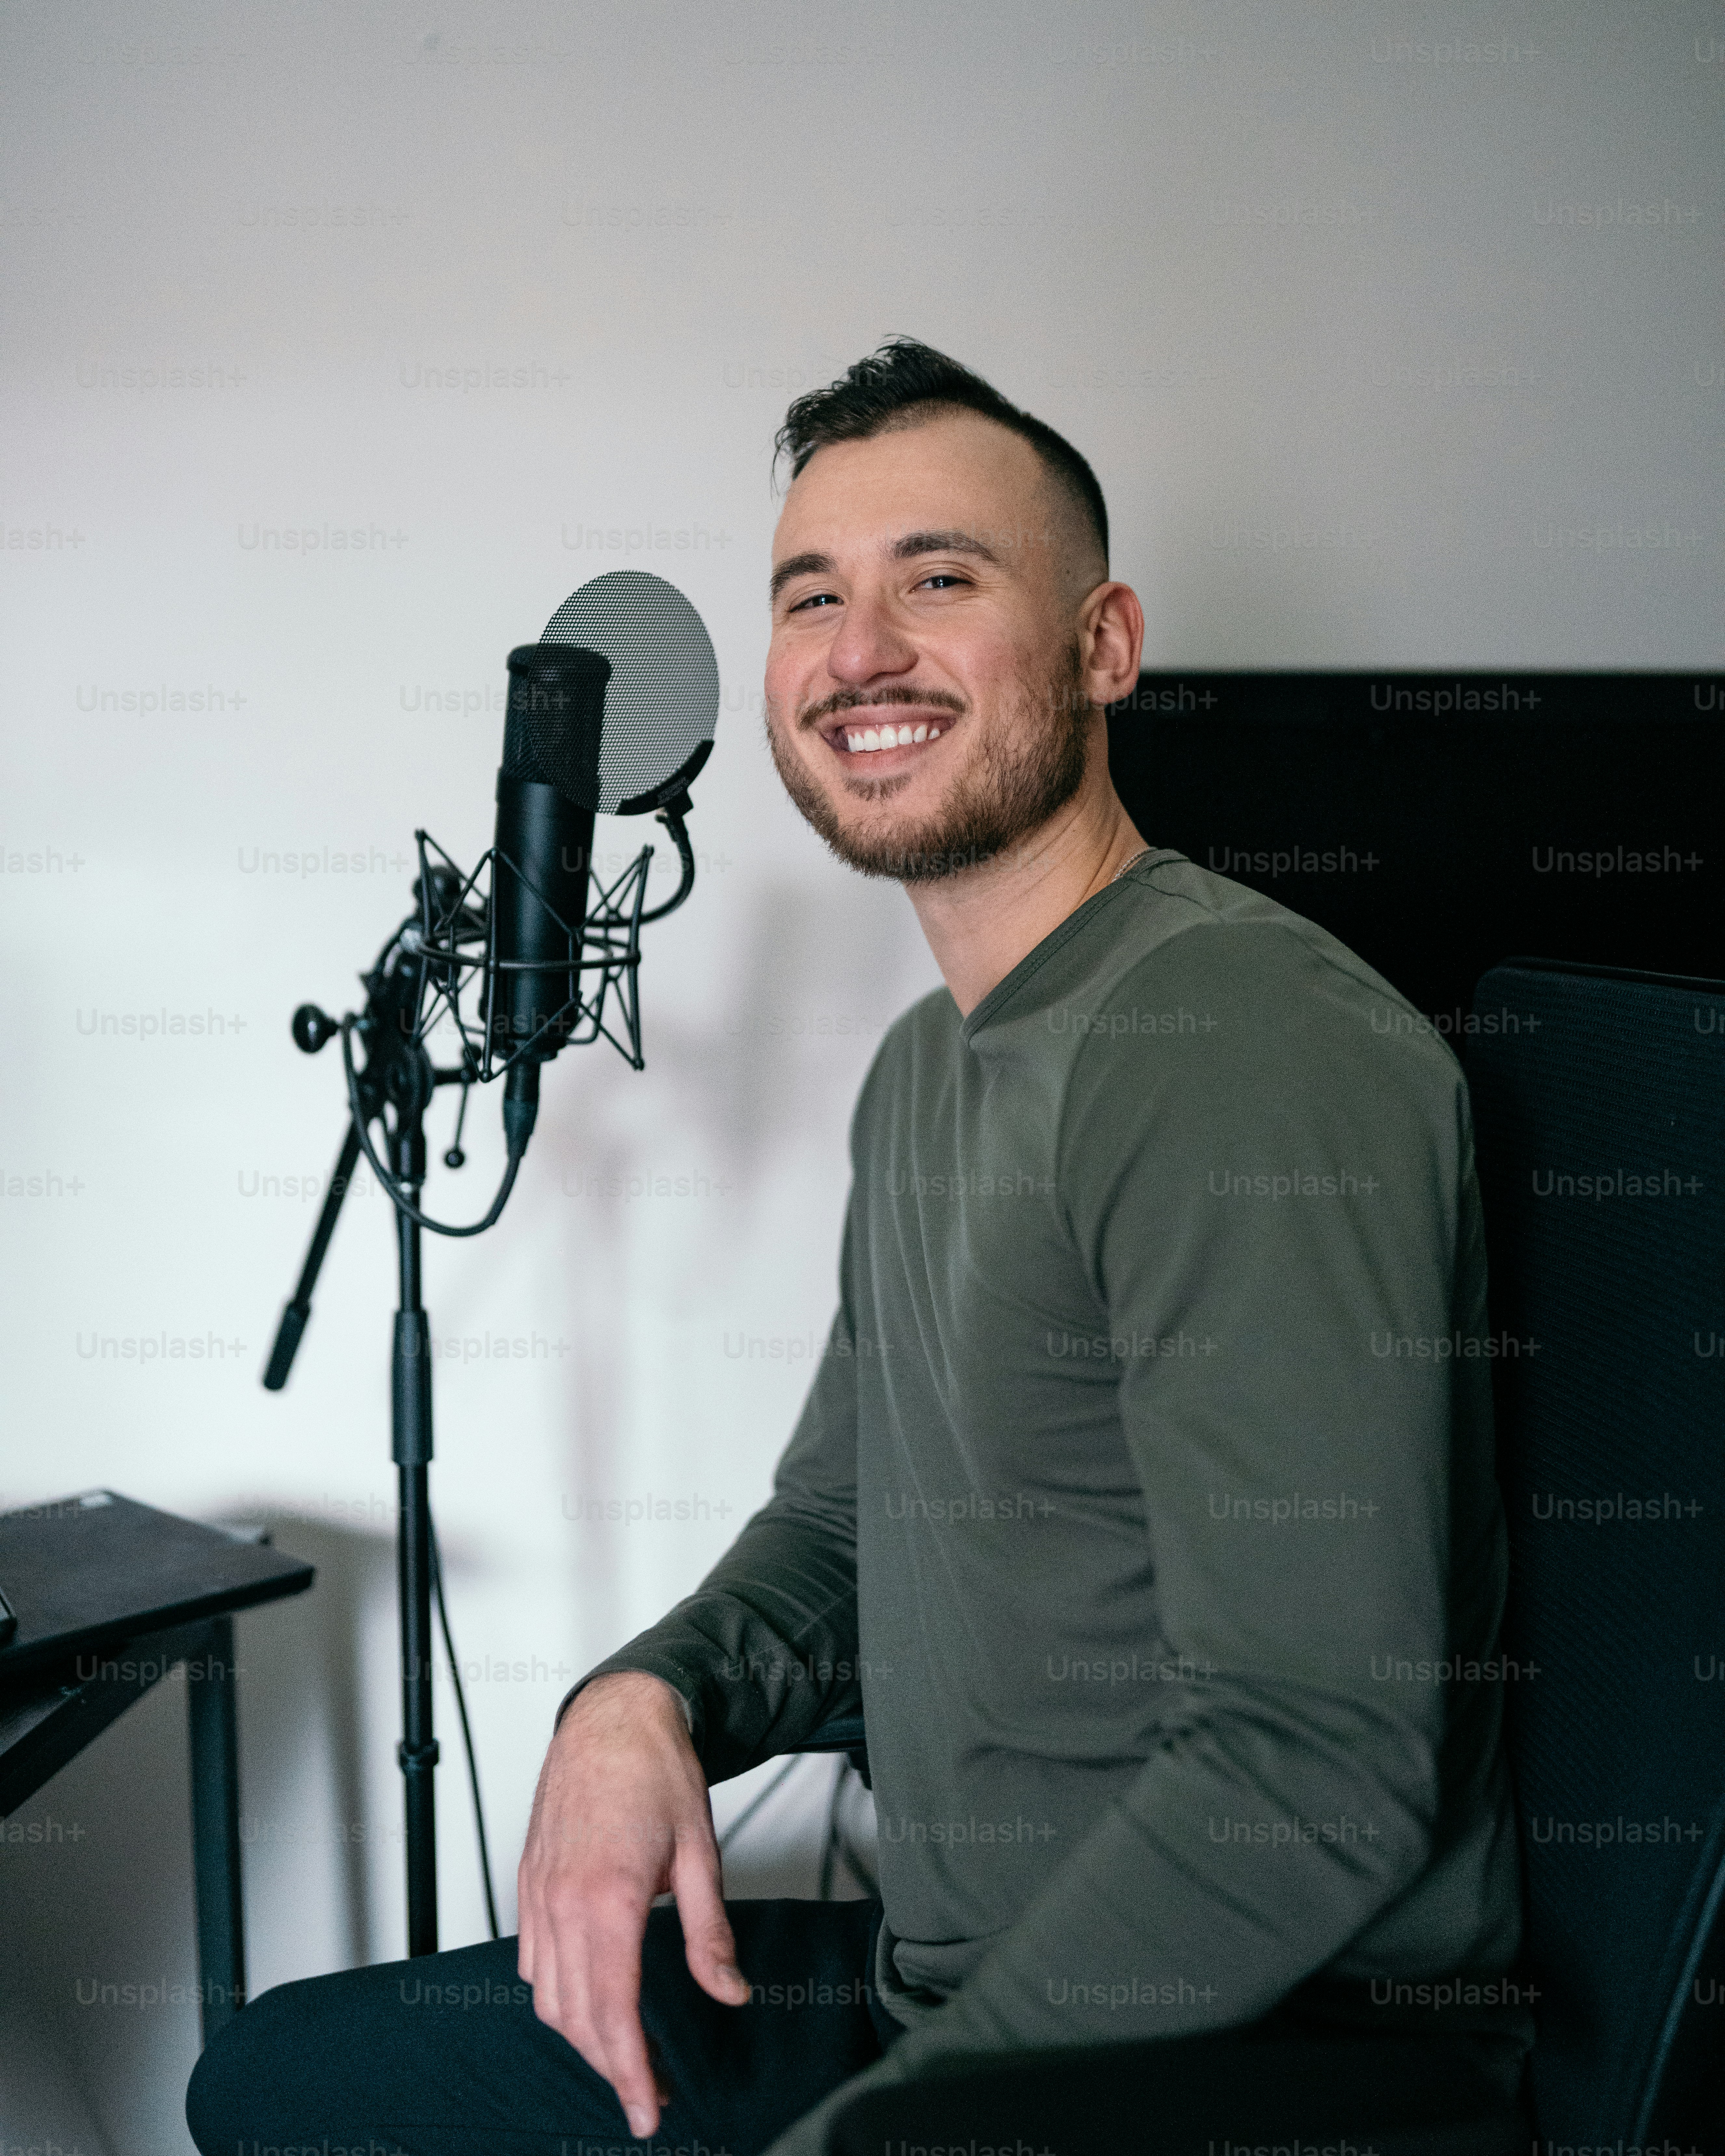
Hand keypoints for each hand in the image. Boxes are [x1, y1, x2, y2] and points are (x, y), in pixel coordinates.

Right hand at [517, 1669, 750, 2137]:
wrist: (613, 1716)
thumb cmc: (656, 1770)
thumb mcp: (700, 1851)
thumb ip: (710, 1931)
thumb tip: (732, 1991)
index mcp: (607, 1898)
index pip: (612, 2014)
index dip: (631, 2073)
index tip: (650, 2110)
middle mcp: (562, 1903)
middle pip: (578, 2018)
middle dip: (612, 2068)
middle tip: (651, 2096)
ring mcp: (538, 1894)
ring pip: (548, 1998)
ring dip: (584, 2037)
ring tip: (626, 2056)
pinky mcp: (530, 1884)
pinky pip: (532, 1962)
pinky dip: (558, 1996)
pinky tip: (589, 2001)